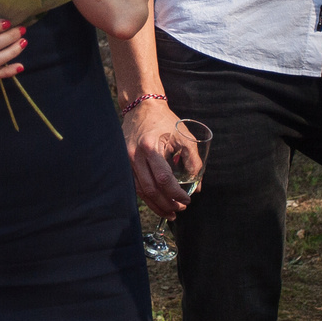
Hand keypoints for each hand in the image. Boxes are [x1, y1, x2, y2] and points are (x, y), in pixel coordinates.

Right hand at [124, 97, 195, 218]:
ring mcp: (126, 161)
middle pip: (150, 189)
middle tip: (180, 209)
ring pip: (140, 192)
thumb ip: (193, 162)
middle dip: (167, 204)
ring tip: (170, 212)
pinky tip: (158, 203)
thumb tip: (197, 187)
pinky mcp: (124, 164)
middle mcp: (134, 156)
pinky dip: (147, 197)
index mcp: (150, 147)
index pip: (163, 179)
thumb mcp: (184, 137)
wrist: (142, 108)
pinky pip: (135, 186)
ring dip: (156, 205)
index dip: (176, 193)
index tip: (187, 200)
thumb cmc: (164, 121)